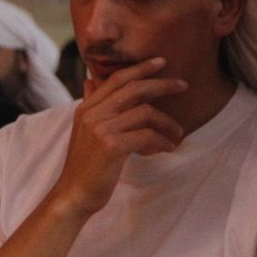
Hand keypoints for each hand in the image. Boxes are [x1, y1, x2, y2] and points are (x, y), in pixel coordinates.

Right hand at [51, 59, 185, 218]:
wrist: (73, 194)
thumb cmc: (84, 165)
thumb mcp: (84, 130)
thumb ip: (91, 105)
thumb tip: (90, 81)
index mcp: (86, 108)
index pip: (116, 79)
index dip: (140, 68)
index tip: (161, 62)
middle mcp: (91, 114)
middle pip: (133, 89)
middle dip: (162, 84)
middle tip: (183, 86)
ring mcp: (100, 130)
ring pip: (145, 113)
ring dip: (168, 123)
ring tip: (177, 134)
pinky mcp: (111, 147)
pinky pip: (147, 135)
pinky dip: (162, 141)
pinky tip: (167, 149)